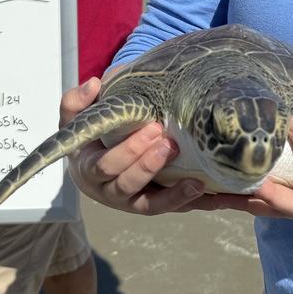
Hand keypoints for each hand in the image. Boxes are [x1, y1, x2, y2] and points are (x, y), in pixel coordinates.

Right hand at [62, 76, 204, 214]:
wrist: (93, 164)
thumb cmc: (89, 137)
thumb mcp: (76, 119)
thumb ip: (76, 101)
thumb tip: (93, 84)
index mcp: (89, 170)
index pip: (106, 165)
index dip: (129, 150)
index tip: (152, 128)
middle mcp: (109, 192)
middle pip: (128, 185)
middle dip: (150, 165)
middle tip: (171, 144)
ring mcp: (132, 203)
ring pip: (152, 206)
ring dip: (175, 196)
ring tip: (197, 183)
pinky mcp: (153, 206)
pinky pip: (173, 209)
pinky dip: (194, 204)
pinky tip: (216, 199)